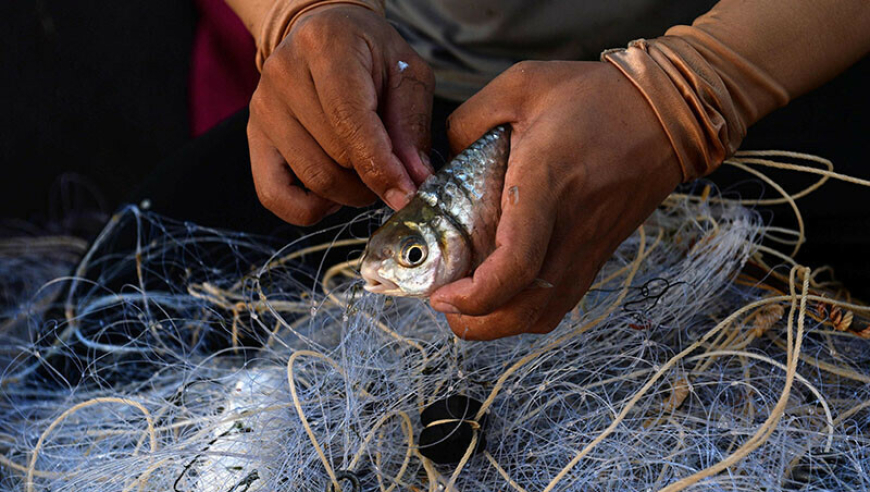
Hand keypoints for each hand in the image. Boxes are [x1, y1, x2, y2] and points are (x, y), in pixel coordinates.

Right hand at [248, 5, 434, 225]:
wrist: (326, 36)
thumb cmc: (370, 55)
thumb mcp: (406, 74)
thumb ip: (412, 125)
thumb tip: (415, 179)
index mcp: (325, 47)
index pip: (350, 122)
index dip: (381, 166)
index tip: (406, 193)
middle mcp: (284, 75)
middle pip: (335, 158)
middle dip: (372, 179)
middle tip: (392, 172)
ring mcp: (264, 108)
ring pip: (313, 180)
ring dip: (349, 193)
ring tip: (366, 175)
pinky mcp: (255, 136)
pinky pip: (274, 196)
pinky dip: (310, 208)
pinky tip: (331, 194)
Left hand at [429, 61, 682, 339]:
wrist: (665, 112)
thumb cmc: (594, 97)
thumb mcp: (519, 86)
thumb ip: (467, 120)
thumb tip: (436, 160)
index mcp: (546, 184)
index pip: (516, 263)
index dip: (475, 294)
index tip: (442, 293)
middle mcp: (569, 227)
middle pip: (525, 309)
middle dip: (477, 323)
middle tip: (444, 304)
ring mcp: (588, 247)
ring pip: (543, 315)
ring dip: (498, 324)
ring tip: (467, 304)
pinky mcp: (597, 254)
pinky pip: (559, 303)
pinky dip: (524, 313)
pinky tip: (502, 293)